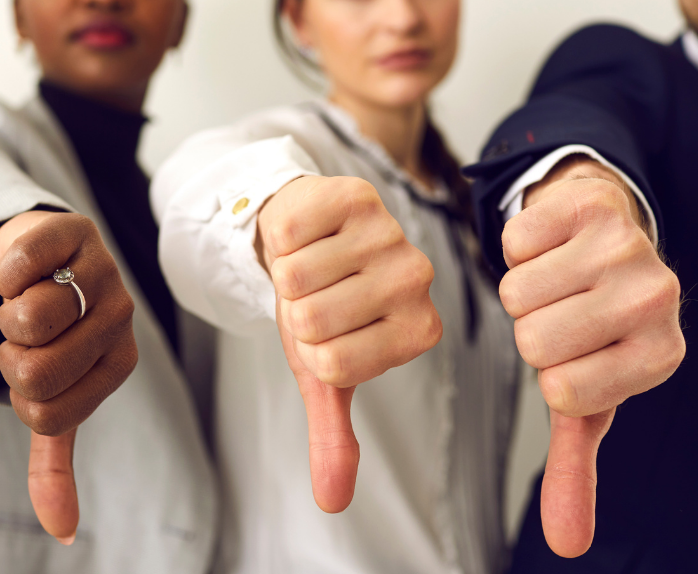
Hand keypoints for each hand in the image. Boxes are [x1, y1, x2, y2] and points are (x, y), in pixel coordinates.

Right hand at [0, 210, 137, 544]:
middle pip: (33, 371)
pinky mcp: (74, 232)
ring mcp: (102, 272)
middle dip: (9, 355)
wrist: (48, 254)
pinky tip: (24, 268)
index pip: (45, 414)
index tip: (31, 366)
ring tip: (26, 299)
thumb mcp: (54, 394)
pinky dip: (2, 272)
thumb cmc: (52, 332)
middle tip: (25, 334)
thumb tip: (61, 532)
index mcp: (118, 365)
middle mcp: (121, 319)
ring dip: (5, 313)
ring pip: (24, 319)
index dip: (19, 394)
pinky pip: (16, 267)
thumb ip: (54, 461)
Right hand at [256, 176, 441, 512]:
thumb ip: (333, 433)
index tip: (326, 327)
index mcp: (417, 332)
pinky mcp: (356, 195)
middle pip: (313, 319)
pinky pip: (288, 235)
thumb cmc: (321, 302)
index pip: (332, 362)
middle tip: (315, 291)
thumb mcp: (324, 371)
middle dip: (295, 308)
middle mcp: (417, 281)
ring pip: (298, 276)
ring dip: (286, 271)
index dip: (309, 346)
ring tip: (311, 262)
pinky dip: (280, 237)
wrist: (308, 231)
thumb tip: (331, 502)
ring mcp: (391, 234)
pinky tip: (305, 233)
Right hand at [501, 155, 682, 557]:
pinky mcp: (595, 205)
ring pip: (517, 290)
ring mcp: (630, 247)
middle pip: (534, 338)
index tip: (575, 356)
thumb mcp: (587, 397)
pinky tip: (550, 245)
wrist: (606, 236)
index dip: (549, 374)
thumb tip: (566, 545)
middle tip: (562, 315)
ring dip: (521, 289)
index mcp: (660, 357)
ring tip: (557, 281)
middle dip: (531, 330)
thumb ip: (575, 468)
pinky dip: (517, 246)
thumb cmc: (594, 327)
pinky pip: (513, 241)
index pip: (562, 389)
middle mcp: (657, 300)